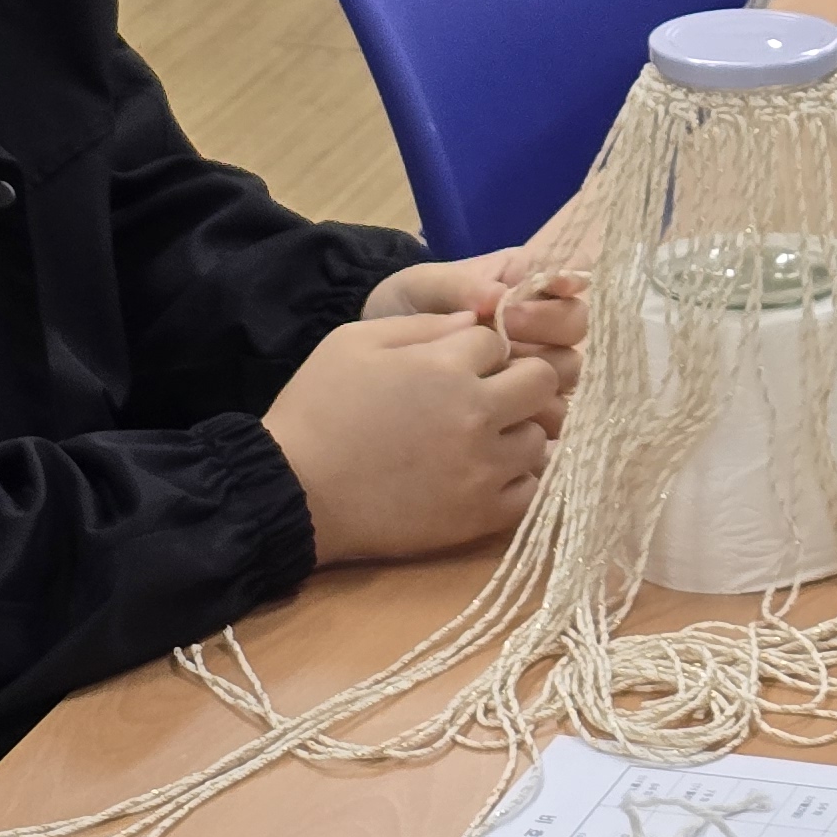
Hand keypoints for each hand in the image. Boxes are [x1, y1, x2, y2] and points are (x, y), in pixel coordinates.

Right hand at [264, 313, 567, 564]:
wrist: (294, 492)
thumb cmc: (317, 408)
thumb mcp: (355, 341)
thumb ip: (423, 325)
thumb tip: (477, 320)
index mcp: (446, 367)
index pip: (499, 340)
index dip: (478, 349)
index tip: (454, 365)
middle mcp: (477, 415)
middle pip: (542, 380)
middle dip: (518, 378)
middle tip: (486, 394)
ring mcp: (484, 469)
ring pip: (541, 435)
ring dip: (518, 429)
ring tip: (482, 437)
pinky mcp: (481, 516)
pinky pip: (532, 489)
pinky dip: (517, 478)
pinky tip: (485, 473)